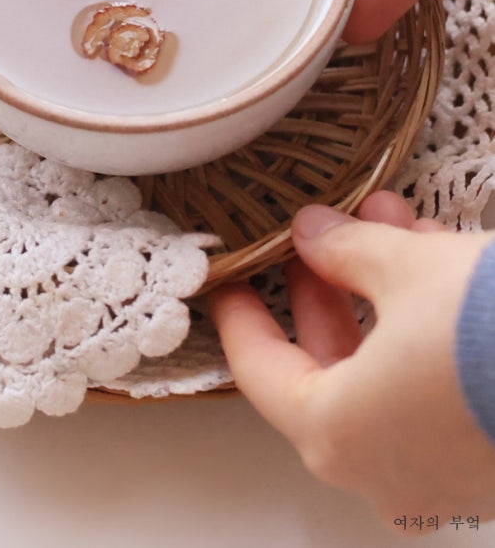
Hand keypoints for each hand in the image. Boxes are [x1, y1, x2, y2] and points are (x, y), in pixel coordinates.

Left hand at [210, 192, 494, 528]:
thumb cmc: (493, 330)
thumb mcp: (409, 269)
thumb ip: (346, 250)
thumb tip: (312, 233)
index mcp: (336, 432)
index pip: (260, 369)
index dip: (242, 315)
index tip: (229, 281)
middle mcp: (382, 469)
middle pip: (325, 368)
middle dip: (328, 286)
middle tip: (323, 236)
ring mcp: (439, 475)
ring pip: (385, 371)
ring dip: (383, 292)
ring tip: (393, 223)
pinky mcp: (486, 461)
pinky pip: (432, 390)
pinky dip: (424, 329)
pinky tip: (442, 264)